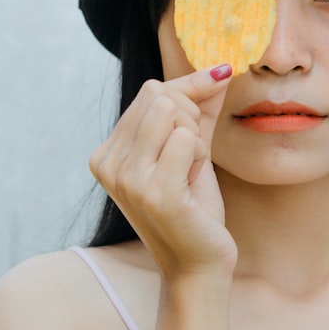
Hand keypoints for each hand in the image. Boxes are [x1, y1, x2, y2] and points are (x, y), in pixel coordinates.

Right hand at [90, 64, 236, 278]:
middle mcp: (107, 163)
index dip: (189, 95)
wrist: (199, 262)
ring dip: (194, 139)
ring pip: (172, 112)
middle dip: (190, 120)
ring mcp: (127, 178)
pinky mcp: (154, 192)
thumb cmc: (194, 205)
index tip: (204, 115)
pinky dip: (199, 157)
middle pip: (161, 95)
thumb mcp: (191, 146)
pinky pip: (186, 139)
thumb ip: (200, 106)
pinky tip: (191, 184)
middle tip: (190, 160)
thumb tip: (222, 67)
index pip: (151, 89)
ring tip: (188, 171)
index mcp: (106, 152)